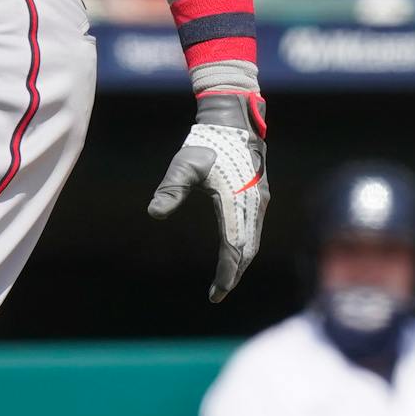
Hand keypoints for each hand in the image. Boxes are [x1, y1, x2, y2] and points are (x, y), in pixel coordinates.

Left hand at [148, 93, 266, 301]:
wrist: (233, 122)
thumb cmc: (206, 143)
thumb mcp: (184, 165)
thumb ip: (170, 189)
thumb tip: (154, 213)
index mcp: (236, 203)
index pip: (234, 249)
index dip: (227, 273)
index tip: (216, 292)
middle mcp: (253, 206)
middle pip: (247, 250)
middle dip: (234, 274)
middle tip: (218, 293)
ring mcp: (259, 202)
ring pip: (253, 241)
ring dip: (241, 261)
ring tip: (226, 279)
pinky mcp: (260, 196)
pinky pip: (255, 229)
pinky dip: (246, 246)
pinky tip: (236, 252)